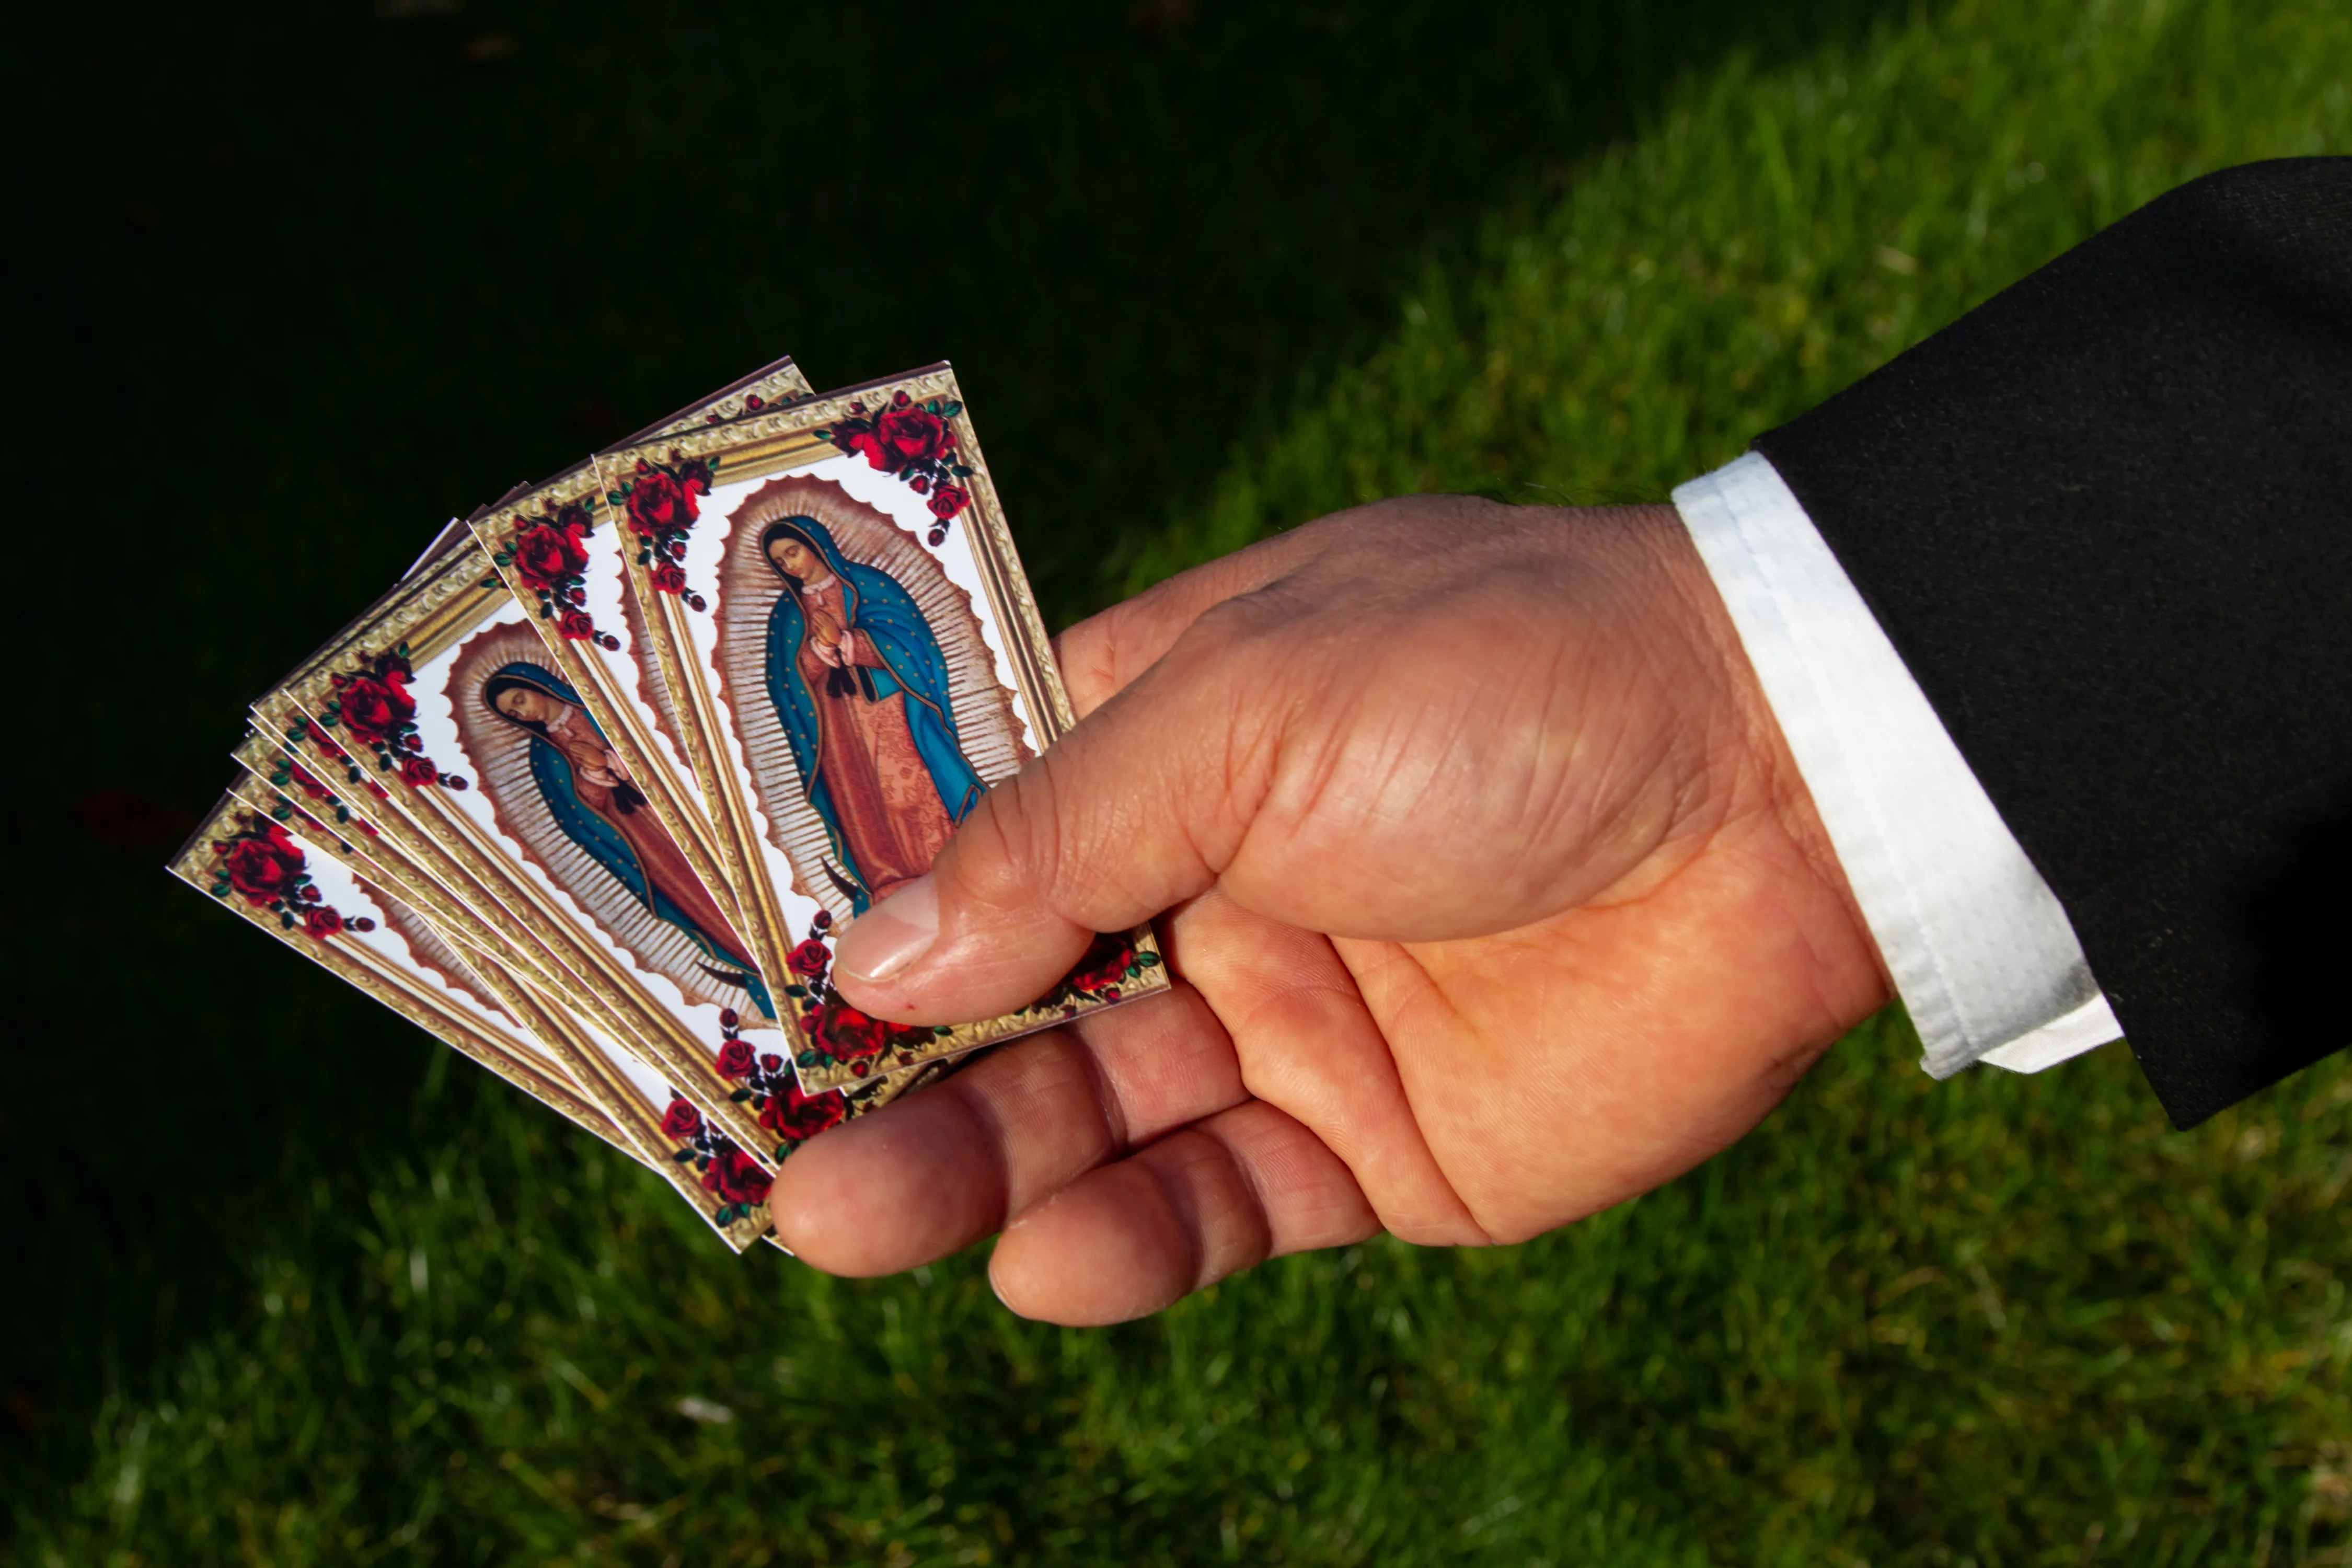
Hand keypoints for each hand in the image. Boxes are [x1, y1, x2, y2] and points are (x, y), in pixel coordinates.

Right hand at [767, 496, 1890, 1323]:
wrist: (1780, 786)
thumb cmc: (1503, 681)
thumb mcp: (1249, 710)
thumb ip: (1058, 835)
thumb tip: (878, 953)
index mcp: (1167, 733)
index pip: (964, 826)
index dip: (850, 901)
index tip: (723, 975)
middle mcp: (1208, 880)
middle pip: (1002, 996)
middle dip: (886, 1069)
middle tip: (763, 1147)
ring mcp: (1285, 1017)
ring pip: (1087, 1115)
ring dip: (969, 1168)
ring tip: (845, 1216)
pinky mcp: (1373, 1145)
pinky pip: (1218, 1208)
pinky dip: (1130, 1241)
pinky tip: (1049, 1258)